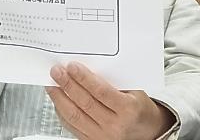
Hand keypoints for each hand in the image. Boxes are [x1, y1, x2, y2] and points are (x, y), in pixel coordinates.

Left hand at [47, 62, 174, 139]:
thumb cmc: (139, 107)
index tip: (72, 66)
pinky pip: (71, 126)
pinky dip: (62, 112)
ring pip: (74, 116)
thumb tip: (87, 68)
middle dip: (68, 85)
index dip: (84, 78)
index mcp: (128, 109)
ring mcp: (102, 137)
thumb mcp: (134, 90)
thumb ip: (113, 82)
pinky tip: (58, 100)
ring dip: (60, 98)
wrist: (146, 131)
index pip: (101, 91)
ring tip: (52, 84)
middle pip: (84, 103)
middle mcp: (114, 126)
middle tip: (57, 72)